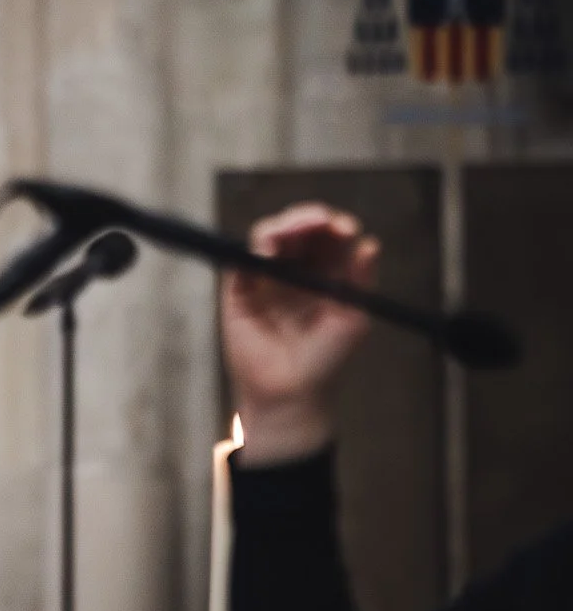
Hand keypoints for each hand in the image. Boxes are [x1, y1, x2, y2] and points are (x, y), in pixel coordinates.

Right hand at [220, 202, 378, 464]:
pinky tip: (269, 251)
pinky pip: (243, 261)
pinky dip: (254, 250)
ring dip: (280, 228)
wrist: (291, 392)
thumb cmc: (325, 359)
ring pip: (268, 237)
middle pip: (296, 230)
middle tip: (318, 221)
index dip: (333, 226)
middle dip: (306, 219)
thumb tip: (370, 242)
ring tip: (291, 232)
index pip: (326, 237)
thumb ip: (359, 279)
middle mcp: (294, 271)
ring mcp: (266, 279)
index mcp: (324, 274)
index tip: (343, 228)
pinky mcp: (240, 291)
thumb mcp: (352, 317)